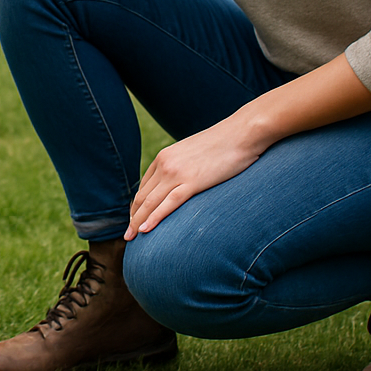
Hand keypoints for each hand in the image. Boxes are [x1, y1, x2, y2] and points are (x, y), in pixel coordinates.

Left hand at [125, 118, 266, 239]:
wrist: (242, 132)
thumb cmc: (224, 144)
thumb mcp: (195, 153)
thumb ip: (183, 166)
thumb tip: (184, 181)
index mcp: (164, 157)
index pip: (143, 187)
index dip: (137, 206)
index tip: (135, 221)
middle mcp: (165, 164)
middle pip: (142, 196)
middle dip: (133, 217)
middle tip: (128, 236)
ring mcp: (177, 173)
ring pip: (150, 202)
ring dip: (137, 222)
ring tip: (131, 238)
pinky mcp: (192, 181)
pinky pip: (168, 204)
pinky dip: (154, 218)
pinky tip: (145, 230)